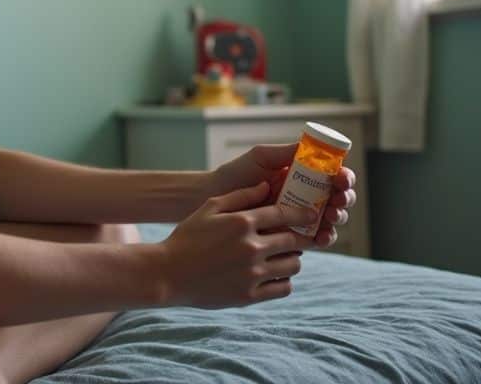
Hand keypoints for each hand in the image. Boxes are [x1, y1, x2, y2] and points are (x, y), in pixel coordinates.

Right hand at [159, 181, 316, 308]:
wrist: (168, 274)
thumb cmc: (187, 237)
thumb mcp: (209, 208)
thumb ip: (240, 196)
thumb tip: (267, 185)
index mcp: (242, 222)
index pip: (284, 214)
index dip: (302, 213)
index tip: (312, 214)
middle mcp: (251, 247)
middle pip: (294, 240)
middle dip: (301, 237)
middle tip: (301, 237)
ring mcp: (251, 274)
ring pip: (293, 265)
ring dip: (293, 259)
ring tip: (283, 257)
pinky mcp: (249, 295)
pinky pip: (283, 288)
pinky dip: (283, 280)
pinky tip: (273, 275)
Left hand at [211, 143, 356, 248]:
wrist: (214, 198)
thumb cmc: (236, 175)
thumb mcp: (261, 158)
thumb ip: (285, 152)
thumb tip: (312, 147)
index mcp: (303, 174)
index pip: (333, 175)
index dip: (344, 176)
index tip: (341, 178)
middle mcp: (306, 195)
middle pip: (338, 198)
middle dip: (345, 198)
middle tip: (338, 199)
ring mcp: (301, 217)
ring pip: (331, 220)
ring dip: (338, 218)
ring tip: (331, 216)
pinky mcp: (293, 236)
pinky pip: (315, 239)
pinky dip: (324, 239)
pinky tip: (321, 237)